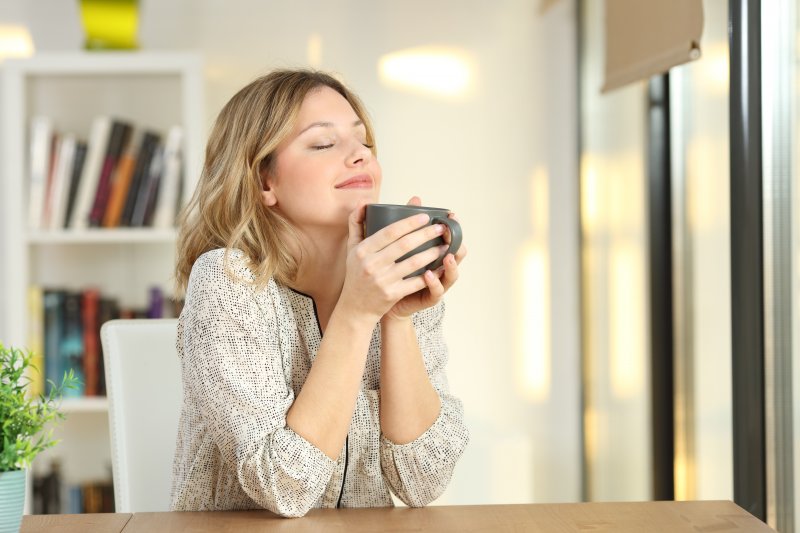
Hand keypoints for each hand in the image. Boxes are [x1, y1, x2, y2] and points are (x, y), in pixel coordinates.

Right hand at [337, 200, 454, 323]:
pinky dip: (430, 275)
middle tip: (441, 228)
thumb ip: (356, 223)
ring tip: (445, 246)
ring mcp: (382, 280)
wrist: (355, 307)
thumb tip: (362, 202)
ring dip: (432, 253)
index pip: (390, 231)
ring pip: (413, 263)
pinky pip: (415, 282)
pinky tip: (441, 267)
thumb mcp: (351, 248)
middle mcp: (371, 264)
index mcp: (362, 250)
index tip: (426, 216)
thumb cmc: (356, 273)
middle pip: (404, 245)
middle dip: (426, 234)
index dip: (409, 223)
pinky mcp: (392, 294)